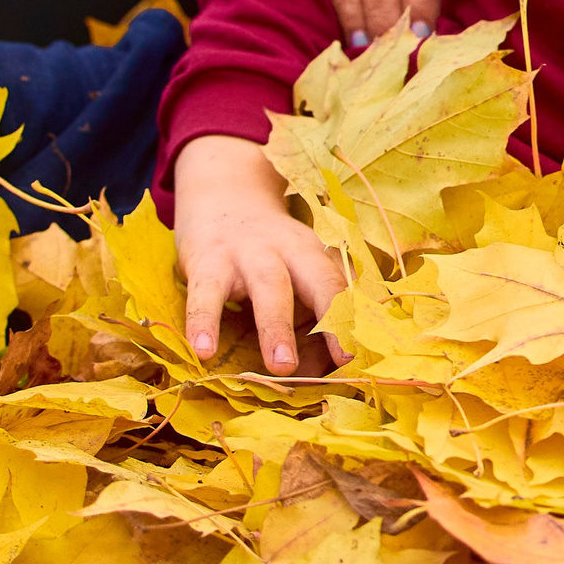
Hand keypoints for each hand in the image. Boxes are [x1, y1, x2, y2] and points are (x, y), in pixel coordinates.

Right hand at [173, 134, 344, 373]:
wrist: (222, 195)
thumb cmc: (267, 250)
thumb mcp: (294, 271)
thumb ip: (309, 315)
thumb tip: (321, 369)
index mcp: (314, 254)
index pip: (339, 286)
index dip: (352, 320)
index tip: (361, 356)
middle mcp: (287, 249)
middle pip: (317, 281)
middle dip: (330, 321)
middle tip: (341, 361)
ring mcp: (247, 253)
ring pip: (269, 288)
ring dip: (277, 328)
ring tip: (281, 367)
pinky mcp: (207, 261)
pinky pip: (206, 294)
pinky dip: (204, 322)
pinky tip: (203, 351)